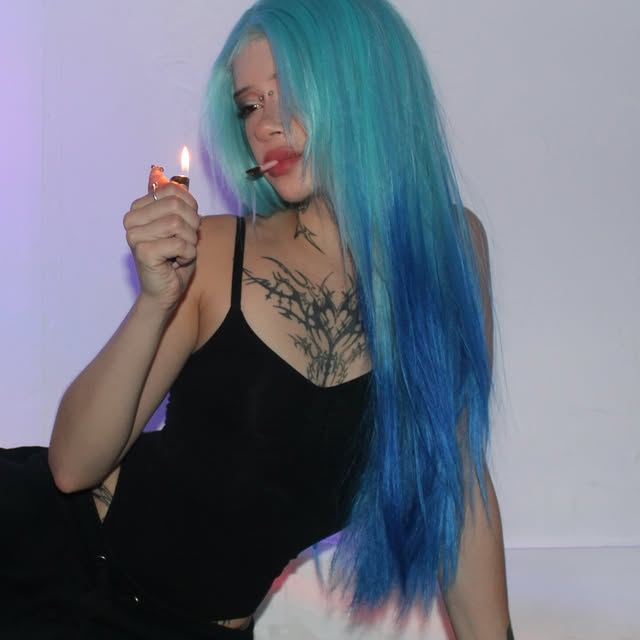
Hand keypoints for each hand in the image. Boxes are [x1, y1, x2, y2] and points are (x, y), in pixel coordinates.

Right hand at [123, 165, 199, 310]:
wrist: (165, 291)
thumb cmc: (174, 258)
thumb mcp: (181, 224)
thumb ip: (178, 202)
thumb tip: (177, 181)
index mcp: (138, 209)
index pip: (173, 191)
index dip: (190, 208)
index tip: (185, 227)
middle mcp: (131, 220)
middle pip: (177, 206)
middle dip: (191, 226)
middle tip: (184, 242)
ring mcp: (134, 236)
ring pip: (179, 224)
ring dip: (189, 242)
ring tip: (180, 253)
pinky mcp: (143, 252)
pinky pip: (179, 243)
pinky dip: (187, 254)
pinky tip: (177, 262)